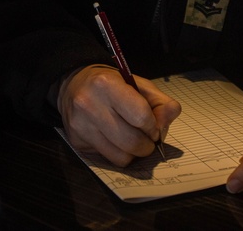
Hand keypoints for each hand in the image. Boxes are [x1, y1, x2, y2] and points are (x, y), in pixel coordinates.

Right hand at [57, 64, 181, 166]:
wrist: (75, 84)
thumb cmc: (112, 84)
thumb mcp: (139, 84)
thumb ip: (160, 102)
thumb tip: (168, 120)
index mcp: (106, 84)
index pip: (141, 116)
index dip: (153, 126)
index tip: (153, 127)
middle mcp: (88, 104)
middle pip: (132, 141)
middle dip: (147, 146)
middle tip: (147, 140)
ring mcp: (80, 124)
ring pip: (121, 156)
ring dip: (134, 153)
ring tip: (132, 140)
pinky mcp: (76, 140)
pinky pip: (108, 159)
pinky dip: (118, 154)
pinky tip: (115, 140)